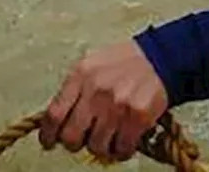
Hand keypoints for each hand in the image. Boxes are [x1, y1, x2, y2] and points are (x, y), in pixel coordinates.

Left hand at [38, 40, 168, 162]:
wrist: (160, 57)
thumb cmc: (124, 62)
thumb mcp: (91, 65)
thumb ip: (74, 89)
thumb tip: (56, 120)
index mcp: (81, 75)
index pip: (54, 115)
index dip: (48, 135)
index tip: (49, 142)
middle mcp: (96, 90)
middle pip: (71, 136)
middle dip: (74, 143)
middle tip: (83, 138)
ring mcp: (117, 105)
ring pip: (96, 146)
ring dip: (100, 147)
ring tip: (107, 137)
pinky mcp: (138, 117)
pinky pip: (121, 148)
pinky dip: (120, 150)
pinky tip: (123, 141)